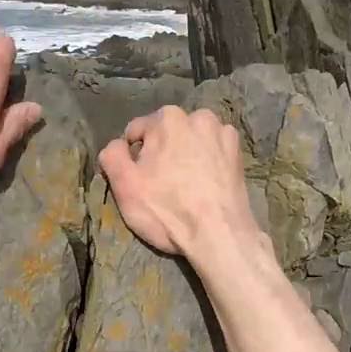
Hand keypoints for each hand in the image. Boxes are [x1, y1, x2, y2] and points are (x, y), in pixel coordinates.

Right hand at [97, 106, 267, 262]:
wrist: (219, 234)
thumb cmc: (167, 209)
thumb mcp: (125, 185)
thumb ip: (112, 155)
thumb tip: (117, 145)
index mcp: (167, 118)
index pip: (137, 132)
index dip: (133, 157)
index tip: (140, 180)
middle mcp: (197, 117)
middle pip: (166, 134)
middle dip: (161, 153)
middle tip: (163, 185)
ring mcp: (222, 132)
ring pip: (191, 141)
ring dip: (186, 155)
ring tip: (187, 185)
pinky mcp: (238, 152)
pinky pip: (213, 150)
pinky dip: (208, 161)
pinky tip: (206, 183)